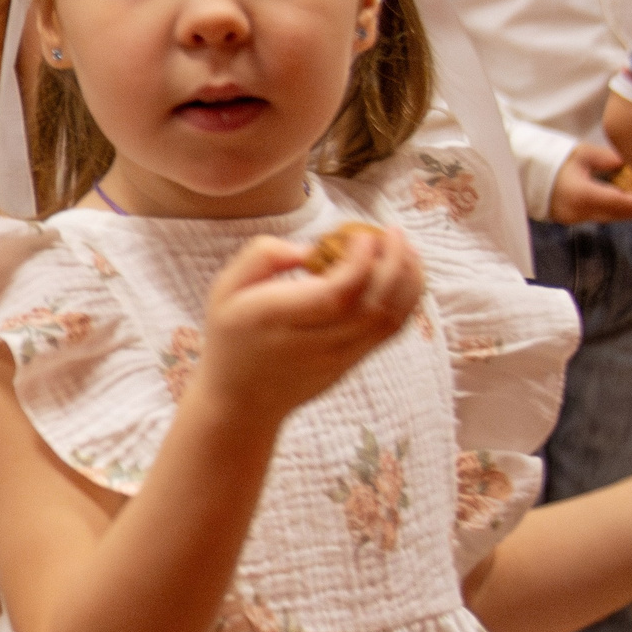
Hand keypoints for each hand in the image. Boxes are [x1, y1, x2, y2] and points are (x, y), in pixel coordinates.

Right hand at [192, 226, 423, 428]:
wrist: (240, 399)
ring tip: (404, 247)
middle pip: (372, 305)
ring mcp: (337, 357)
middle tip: (390, 232)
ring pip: (388, 318)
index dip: (360, 262)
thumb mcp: (225, 288)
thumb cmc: (232, 335)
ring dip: (407, 279)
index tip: (359, 235)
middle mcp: (311, 342)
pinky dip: (405, 300)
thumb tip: (311, 248)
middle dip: (393, 262)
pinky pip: (390, 330)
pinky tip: (403, 275)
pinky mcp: (351, 363)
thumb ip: (262, 256)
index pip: (335, 294)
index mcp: (275, 319)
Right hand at [549, 141, 631, 224]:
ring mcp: (574, 218)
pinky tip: (620, 197)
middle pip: (619, 214)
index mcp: (582, 195)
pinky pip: (599, 216)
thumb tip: (631, 166)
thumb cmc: (549, 159)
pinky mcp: (571, 219)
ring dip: (627, 208)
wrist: (521, 172)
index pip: (620, 204)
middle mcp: (579, 212)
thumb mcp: (582, 153)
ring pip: (611, 217)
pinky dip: (613, 208)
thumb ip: (609, 160)